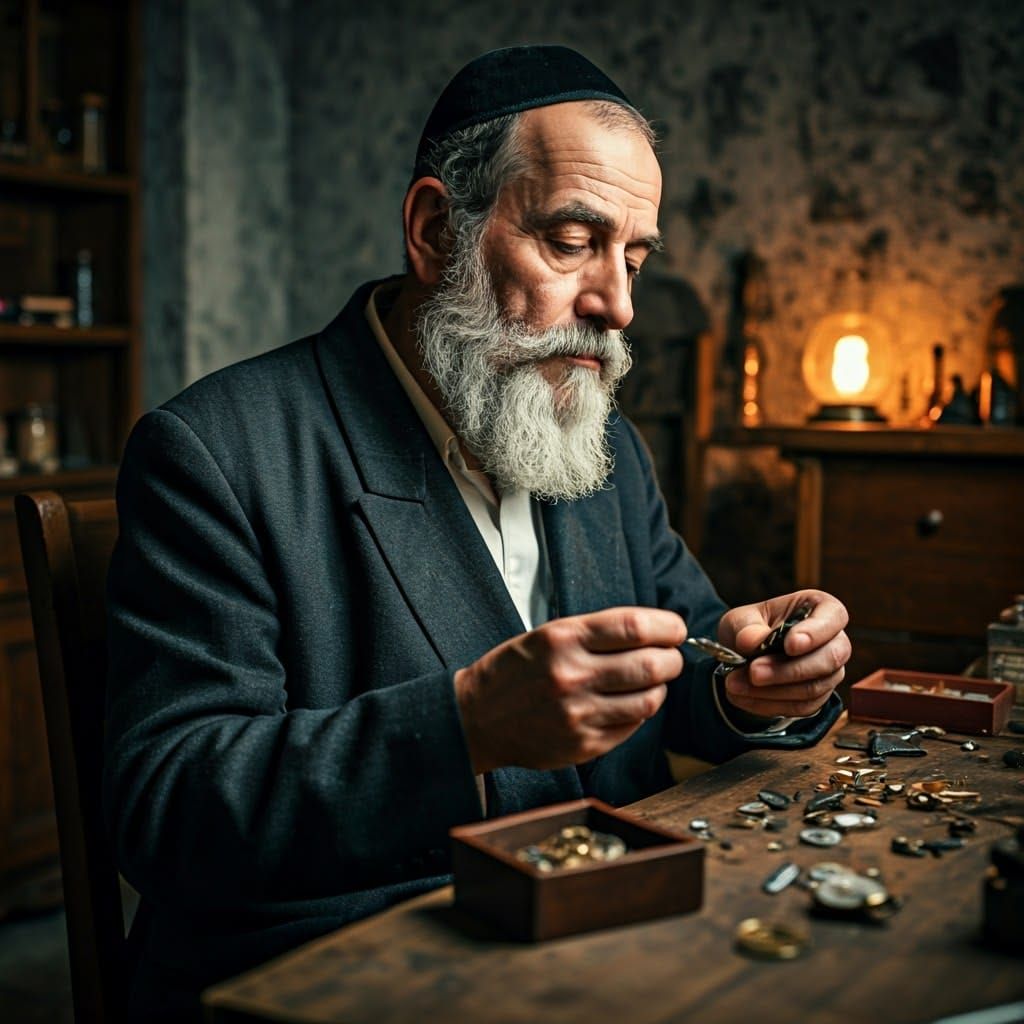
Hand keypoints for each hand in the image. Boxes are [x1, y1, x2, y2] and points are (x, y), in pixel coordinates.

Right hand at [454, 607, 686, 772]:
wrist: (476, 717)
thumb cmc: (516, 670)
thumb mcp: (548, 635)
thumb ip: (598, 633)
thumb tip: (655, 632)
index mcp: (563, 639)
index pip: (635, 627)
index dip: (667, 626)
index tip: (675, 629)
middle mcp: (572, 675)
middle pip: (650, 664)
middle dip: (671, 658)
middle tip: (670, 657)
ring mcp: (578, 714)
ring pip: (648, 700)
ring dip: (658, 688)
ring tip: (650, 681)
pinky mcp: (582, 745)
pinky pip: (631, 726)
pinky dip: (638, 712)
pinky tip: (626, 704)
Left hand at [717, 590, 849, 719]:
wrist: (743, 656)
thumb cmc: (750, 628)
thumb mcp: (740, 619)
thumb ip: (745, 627)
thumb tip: (752, 641)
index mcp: (821, 608)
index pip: (834, 617)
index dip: (815, 633)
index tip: (790, 645)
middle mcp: (834, 641)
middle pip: (829, 659)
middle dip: (788, 670)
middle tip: (753, 672)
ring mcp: (829, 672)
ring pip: (813, 687)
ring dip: (773, 691)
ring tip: (735, 685)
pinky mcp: (818, 697)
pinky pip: (801, 706)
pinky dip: (769, 704)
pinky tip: (742, 697)